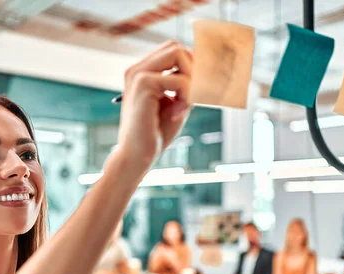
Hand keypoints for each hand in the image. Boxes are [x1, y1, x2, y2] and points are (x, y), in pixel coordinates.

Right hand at [116, 41, 192, 174]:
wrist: (136, 157)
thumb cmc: (155, 134)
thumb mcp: (177, 103)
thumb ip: (187, 85)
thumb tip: (207, 67)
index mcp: (142, 72)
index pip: (174, 50)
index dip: (192, 65)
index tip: (200, 89)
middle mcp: (137, 68)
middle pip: (178, 47)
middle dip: (194, 69)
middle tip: (195, 95)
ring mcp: (139, 74)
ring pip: (180, 55)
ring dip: (192, 81)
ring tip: (184, 106)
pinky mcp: (143, 84)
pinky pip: (181, 80)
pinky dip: (188, 97)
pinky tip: (177, 114)